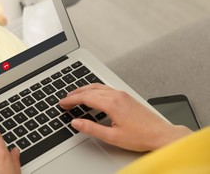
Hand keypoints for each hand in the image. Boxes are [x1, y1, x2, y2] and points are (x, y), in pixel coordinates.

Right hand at [59, 84, 191, 151]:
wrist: (161, 135)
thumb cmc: (141, 136)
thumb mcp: (112, 137)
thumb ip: (91, 128)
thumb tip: (76, 122)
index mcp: (112, 104)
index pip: (85, 97)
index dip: (71, 100)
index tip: (62, 103)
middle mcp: (117, 95)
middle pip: (90, 89)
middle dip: (75, 93)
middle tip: (65, 99)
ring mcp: (122, 94)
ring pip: (98, 87)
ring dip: (84, 90)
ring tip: (75, 95)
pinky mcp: (126, 96)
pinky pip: (105, 88)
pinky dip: (94, 90)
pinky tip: (92, 95)